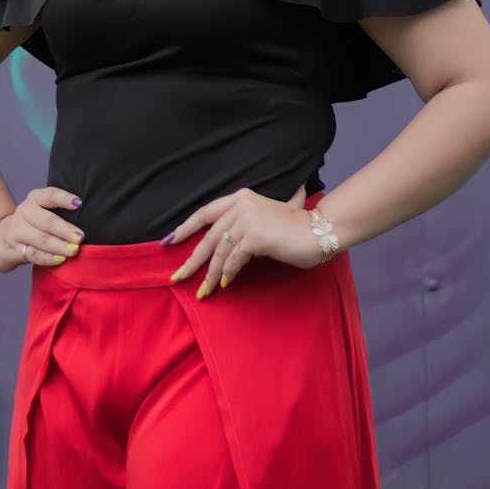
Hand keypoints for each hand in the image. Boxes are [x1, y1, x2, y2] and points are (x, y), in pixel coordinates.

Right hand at [0, 187, 83, 272]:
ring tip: (73, 251)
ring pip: (40, 239)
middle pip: (46, 220)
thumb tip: (87, 222)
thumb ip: (59, 214)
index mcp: (34, 199)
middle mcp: (24, 212)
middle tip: (80, 237)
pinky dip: (48, 258)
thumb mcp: (41, 212)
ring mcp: (16, 231)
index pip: (50, 195)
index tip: (78, 203)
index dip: (63, 198)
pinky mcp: (13, 248)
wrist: (1, 239)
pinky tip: (60, 259)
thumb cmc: (32, 225)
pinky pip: (34, 254)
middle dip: (65, 230)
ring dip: (59, 246)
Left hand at [164, 183, 320, 297]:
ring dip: (210, 274)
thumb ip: (248, 222)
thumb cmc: (296, 227)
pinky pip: (234, 260)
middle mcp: (240, 204)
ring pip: (220, 251)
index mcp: (241, 197)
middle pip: (208, 236)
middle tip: (178, 277)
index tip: (170, 241)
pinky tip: (226, 283)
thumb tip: (230, 245)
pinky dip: (228, 273)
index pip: (205, 212)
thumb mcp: (267, 217)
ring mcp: (247, 219)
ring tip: (205, 291)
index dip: (186, 227)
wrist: (319, 231)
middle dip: (192, 260)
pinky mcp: (254, 236)